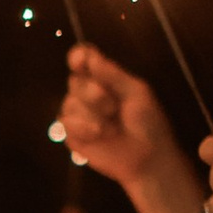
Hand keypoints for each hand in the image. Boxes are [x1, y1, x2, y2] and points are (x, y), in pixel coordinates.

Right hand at [59, 46, 177, 193]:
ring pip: (69, 103)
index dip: (78, 57)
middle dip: (93, 93)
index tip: (79, 60)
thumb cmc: (147, 123)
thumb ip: (113, 74)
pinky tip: (99, 135)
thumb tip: (90, 56)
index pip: (83, 60)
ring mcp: (78, 115)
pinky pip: (65, 123)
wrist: (146, 156)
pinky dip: (84, 128)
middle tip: (114, 107)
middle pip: (74, 81)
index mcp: (104, 79)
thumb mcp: (136, 92)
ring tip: (112, 128)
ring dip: (93, 115)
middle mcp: (87, 94)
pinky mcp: (71, 135)